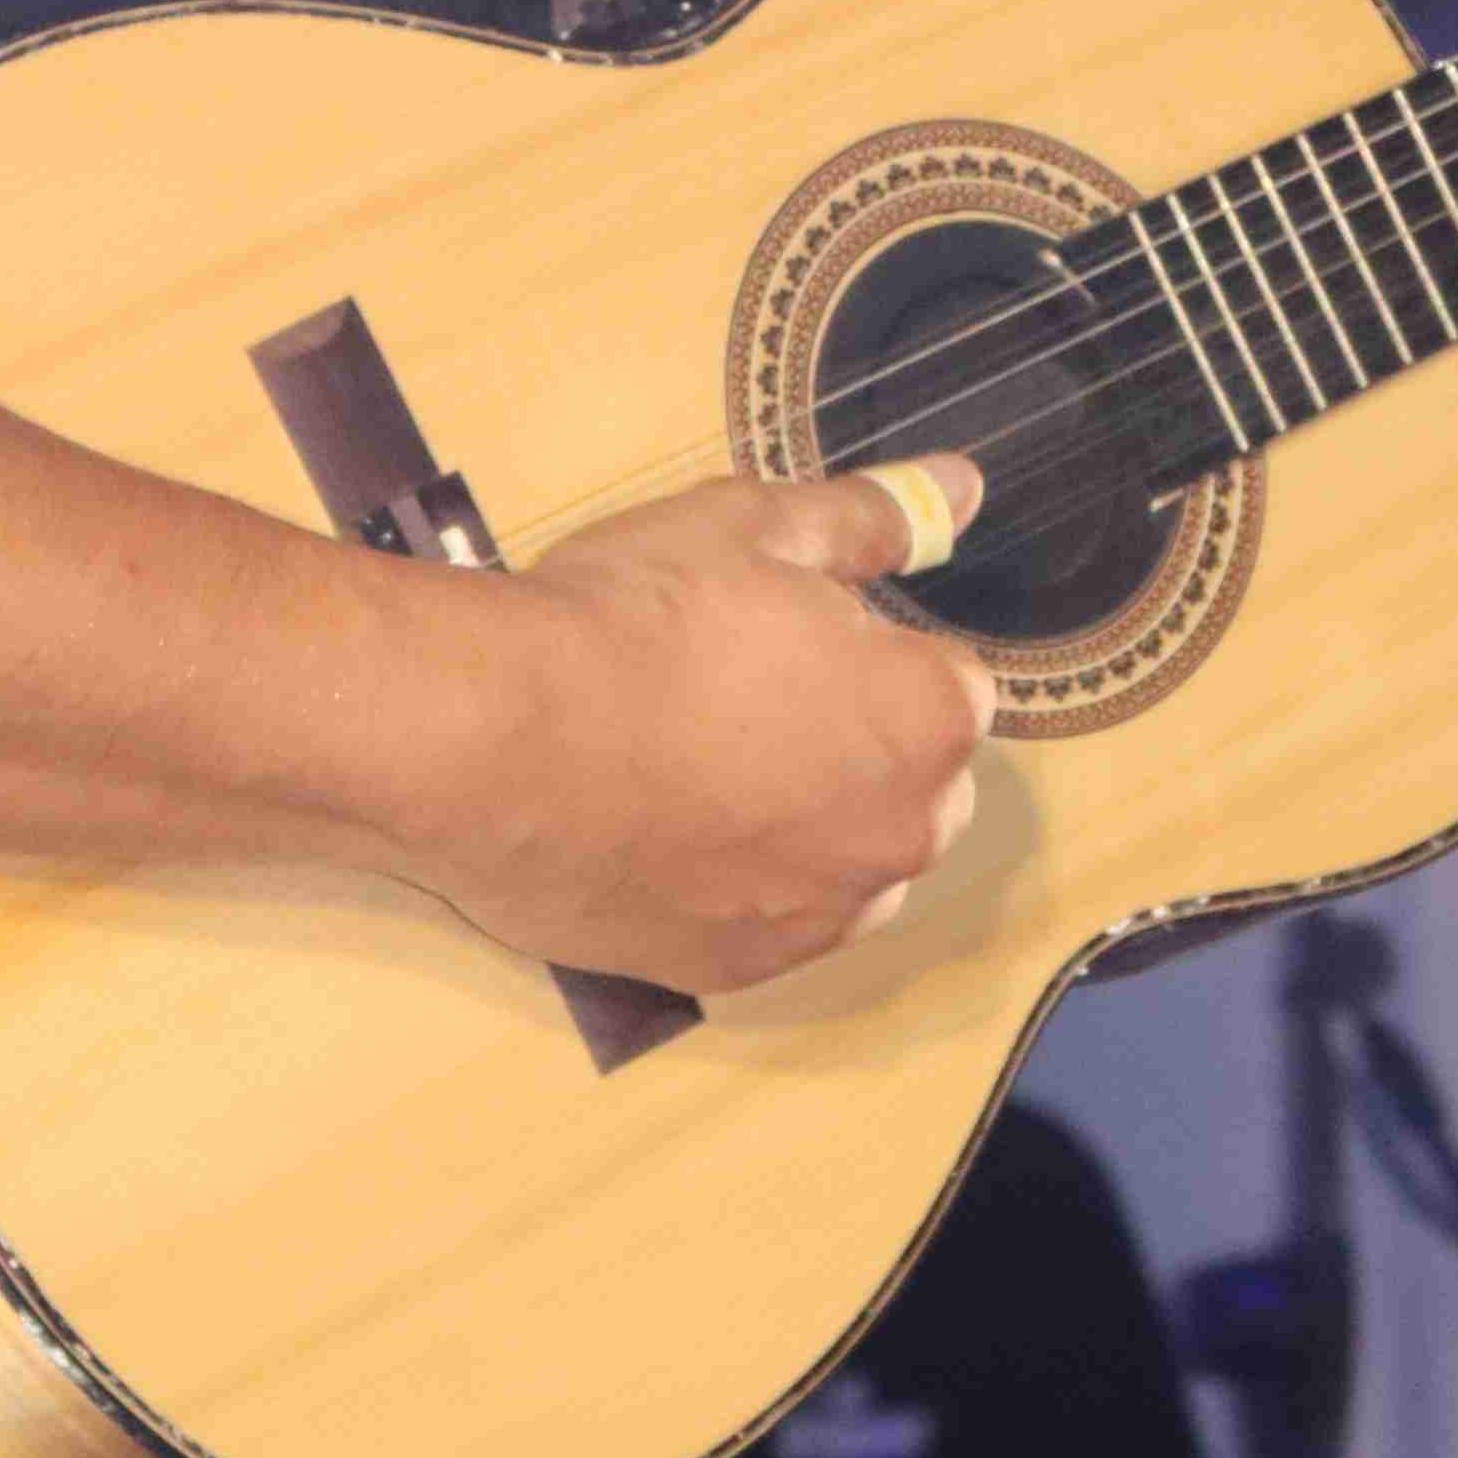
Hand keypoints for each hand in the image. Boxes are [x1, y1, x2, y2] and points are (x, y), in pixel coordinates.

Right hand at [443, 456, 996, 1001]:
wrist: (495, 738)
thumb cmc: (634, 615)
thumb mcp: (752, 526)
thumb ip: (872, 517)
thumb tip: (962, 487)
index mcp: (929, 718)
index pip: (944, 684)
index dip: (862, 654)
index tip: (780, 637)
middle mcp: (902, 835)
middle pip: (911, 785)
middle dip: (856, 746)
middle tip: (736, 697)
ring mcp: (821, 915)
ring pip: (845, 863)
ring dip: (805, 825)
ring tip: (694, 769)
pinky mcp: (736, 971)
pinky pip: (768, 923)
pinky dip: (735, 886)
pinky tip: (661, 835)